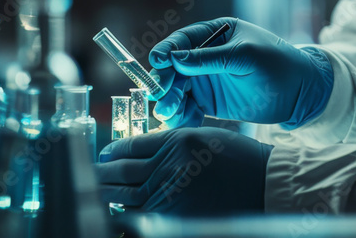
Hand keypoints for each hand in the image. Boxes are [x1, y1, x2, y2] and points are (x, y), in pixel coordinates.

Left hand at [95, 127, 272, 214]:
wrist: (265, 185)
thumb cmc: (239, 159)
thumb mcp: (204, 137)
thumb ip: (171, 143)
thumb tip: (137, 154)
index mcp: (177, 141)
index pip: (131, 146)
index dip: (113, 151)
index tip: (105, 154)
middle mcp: (170, 167)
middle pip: (122, 172)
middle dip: (101, 174)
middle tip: (90, 175)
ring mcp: (171, 195)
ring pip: (126, 196)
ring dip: (107, 196)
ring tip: (96, 194)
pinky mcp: (175, 217)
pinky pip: (141, 218)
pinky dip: (125, 217)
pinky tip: (117, 214)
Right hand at [149, 17, 333, 128]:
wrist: (300, 93)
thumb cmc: (278, 64)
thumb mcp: (246, 56)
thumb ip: (211, 58)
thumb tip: (175, 59)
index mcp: (215, 34)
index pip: (183, 40)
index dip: (167, 50)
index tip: (158, 61)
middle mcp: (205, 56)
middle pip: (174, 68)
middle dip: (165, 81)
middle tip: (161, 95)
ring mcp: (205, 80)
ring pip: (176, 90)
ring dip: (169, 101)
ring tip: (168, 112)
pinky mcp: (209, 103)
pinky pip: (187, 109)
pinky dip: (180, 116)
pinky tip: (178, 123)